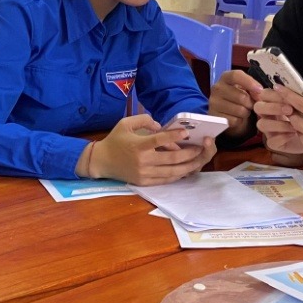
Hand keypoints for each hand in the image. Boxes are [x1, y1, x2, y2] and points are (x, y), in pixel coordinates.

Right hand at [88, 114, 216, 184]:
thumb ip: (144, 120)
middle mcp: (143, 161)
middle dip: (189, 154)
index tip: (186, 133)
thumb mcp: (125, 123)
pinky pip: (165, 180)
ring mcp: (144, 173)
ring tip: (198, 160)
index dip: (174, 136)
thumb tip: (161, 126)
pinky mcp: (144, 182)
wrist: (101, 161)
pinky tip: (186, 170)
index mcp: (138, 145)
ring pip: (171, 172)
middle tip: (200, 148)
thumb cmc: (115, 140)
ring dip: (188, 166)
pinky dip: (177, 175)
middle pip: (171, 158)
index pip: (159, 140)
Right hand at [208, 69, 263, 137]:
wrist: (226, 111)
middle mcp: (217, 88)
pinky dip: (239, 121)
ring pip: (240, 110)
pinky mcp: (215, 117)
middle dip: (251, 103)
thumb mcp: (246, 88)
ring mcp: (214, 103)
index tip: (259, 90)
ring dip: (246, 112)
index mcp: (225, 77)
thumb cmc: (238, 96)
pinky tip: (236, 117)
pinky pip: (235, 121)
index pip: (236, 76)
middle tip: (250, 104)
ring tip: (243, 110)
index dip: (249, 82)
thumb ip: (254, 88)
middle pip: (241, 96)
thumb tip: (259, 93)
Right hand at [253, 86, 302, 155]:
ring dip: (278, 123)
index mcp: (273, 102)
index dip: (272, 94)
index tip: (287, 96)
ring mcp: (269, 130)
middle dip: (272, 107)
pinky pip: (271, 141)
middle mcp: (268, 115)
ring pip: (262, 124)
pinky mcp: (273, 143)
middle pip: (258, 107)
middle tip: (290, 110)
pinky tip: (293, 134)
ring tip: (294, 125)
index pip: (264, 94)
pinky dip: (282, 137)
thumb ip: (302, 98)